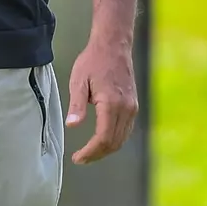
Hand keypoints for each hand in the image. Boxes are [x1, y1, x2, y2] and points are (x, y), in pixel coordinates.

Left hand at [65, 38, 137, 163]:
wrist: (113, 46)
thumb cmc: (92, 61)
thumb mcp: (78, 81)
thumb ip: (77, 105)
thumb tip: (72, 126)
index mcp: (111, 104)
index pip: (104, 138)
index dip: (91, 152)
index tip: (77, 158)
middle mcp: (126, 109)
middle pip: (114, 142)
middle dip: (97, 154)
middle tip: (81, 159)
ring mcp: (132, 108)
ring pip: (122, 138)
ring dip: (106, 149)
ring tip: (89, 153)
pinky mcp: (133, 105)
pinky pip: (126, 129)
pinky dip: (115, 139)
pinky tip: (102, 140)